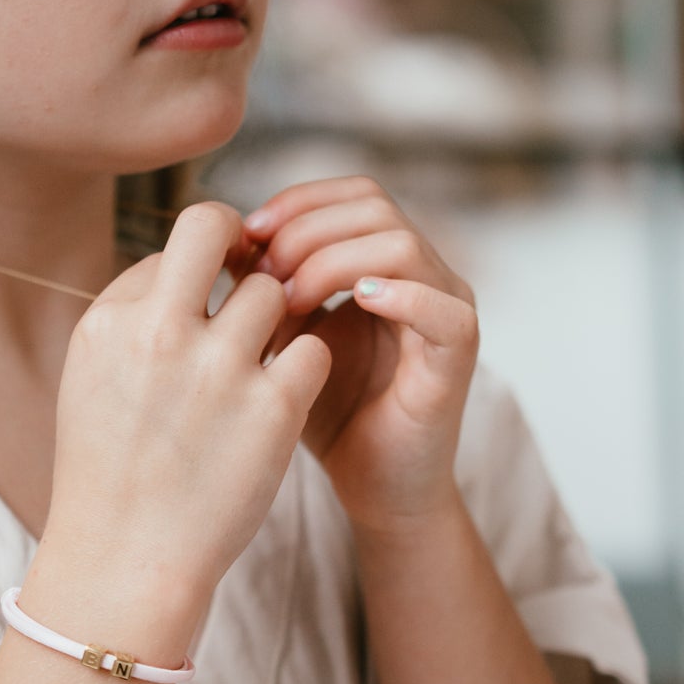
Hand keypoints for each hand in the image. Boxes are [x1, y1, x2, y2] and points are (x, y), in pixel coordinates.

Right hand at [44, 202, 331, 603]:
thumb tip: (190, 257)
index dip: (206, 258)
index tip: (214, 287)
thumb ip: (137, 309)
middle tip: (259, 281)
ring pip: (275, 293)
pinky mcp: (272, 410)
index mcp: (112, 320)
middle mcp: (161, 334)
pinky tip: (282, 396)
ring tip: (257, 364)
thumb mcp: (94, 374)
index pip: (177, 243)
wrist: (128, 561)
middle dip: (247, 253)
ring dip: (276, 320)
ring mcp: (220, 370)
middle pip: (223, 234)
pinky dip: (304, 366)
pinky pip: (312, 348)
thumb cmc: (111, 467)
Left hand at [234, 176, 479, 532]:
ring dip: (334, 261)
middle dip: (307, 231)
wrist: (373, 489)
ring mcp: (447, 311)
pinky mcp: (458, 358)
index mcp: (387, 264)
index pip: (353, 194)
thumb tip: (226, 246)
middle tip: (261, 271)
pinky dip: (400, 296)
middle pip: (374, 207)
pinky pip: (443, 309)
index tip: (248, 232)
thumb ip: (269, 291)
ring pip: (402, 245)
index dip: (299, 201)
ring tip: (291, 297)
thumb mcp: (286, 340)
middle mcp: (425, 276)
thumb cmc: (328, 417)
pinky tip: (354, 303)